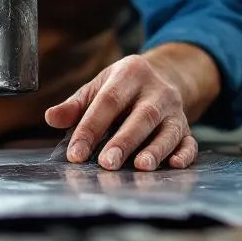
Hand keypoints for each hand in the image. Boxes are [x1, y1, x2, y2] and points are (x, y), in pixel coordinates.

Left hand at [44, 46, 216, 170]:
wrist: (162, 76)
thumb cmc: (122, 87)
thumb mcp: (98, 87)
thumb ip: (76, 105)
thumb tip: (52, 118)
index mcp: (130, 73)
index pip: (109, 101)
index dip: (91, 128)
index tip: (75, 153)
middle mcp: (157, 90)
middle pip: (142, 116)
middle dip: (124, 141)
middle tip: (107, 164)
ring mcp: (175, 109)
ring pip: (169, 129)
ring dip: (155, 150)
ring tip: (140, 167)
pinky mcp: (187, 126)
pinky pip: (190, 141)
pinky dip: (184, 154)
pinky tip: (172, 165)